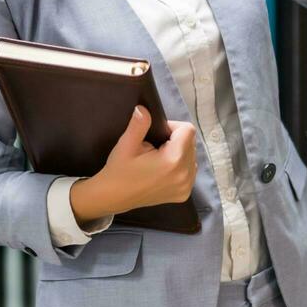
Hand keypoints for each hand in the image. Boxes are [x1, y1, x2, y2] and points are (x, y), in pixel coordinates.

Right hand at [70, 107, 197, 220]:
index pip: (188, 130)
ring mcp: (186, 186)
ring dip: (180, 152)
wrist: (114, 197)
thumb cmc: (119, 170)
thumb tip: (143, 108)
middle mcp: (185, 174)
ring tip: (159, 158)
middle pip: (191, 142)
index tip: (157, 134)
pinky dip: (181, 165)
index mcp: (173, 160)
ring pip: (192, 156)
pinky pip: (190, 170)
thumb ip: (139, 124)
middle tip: (156, 147)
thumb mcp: (126, 144)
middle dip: (176, 139)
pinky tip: (164, 169)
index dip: (172, 127)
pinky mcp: (184, 194)